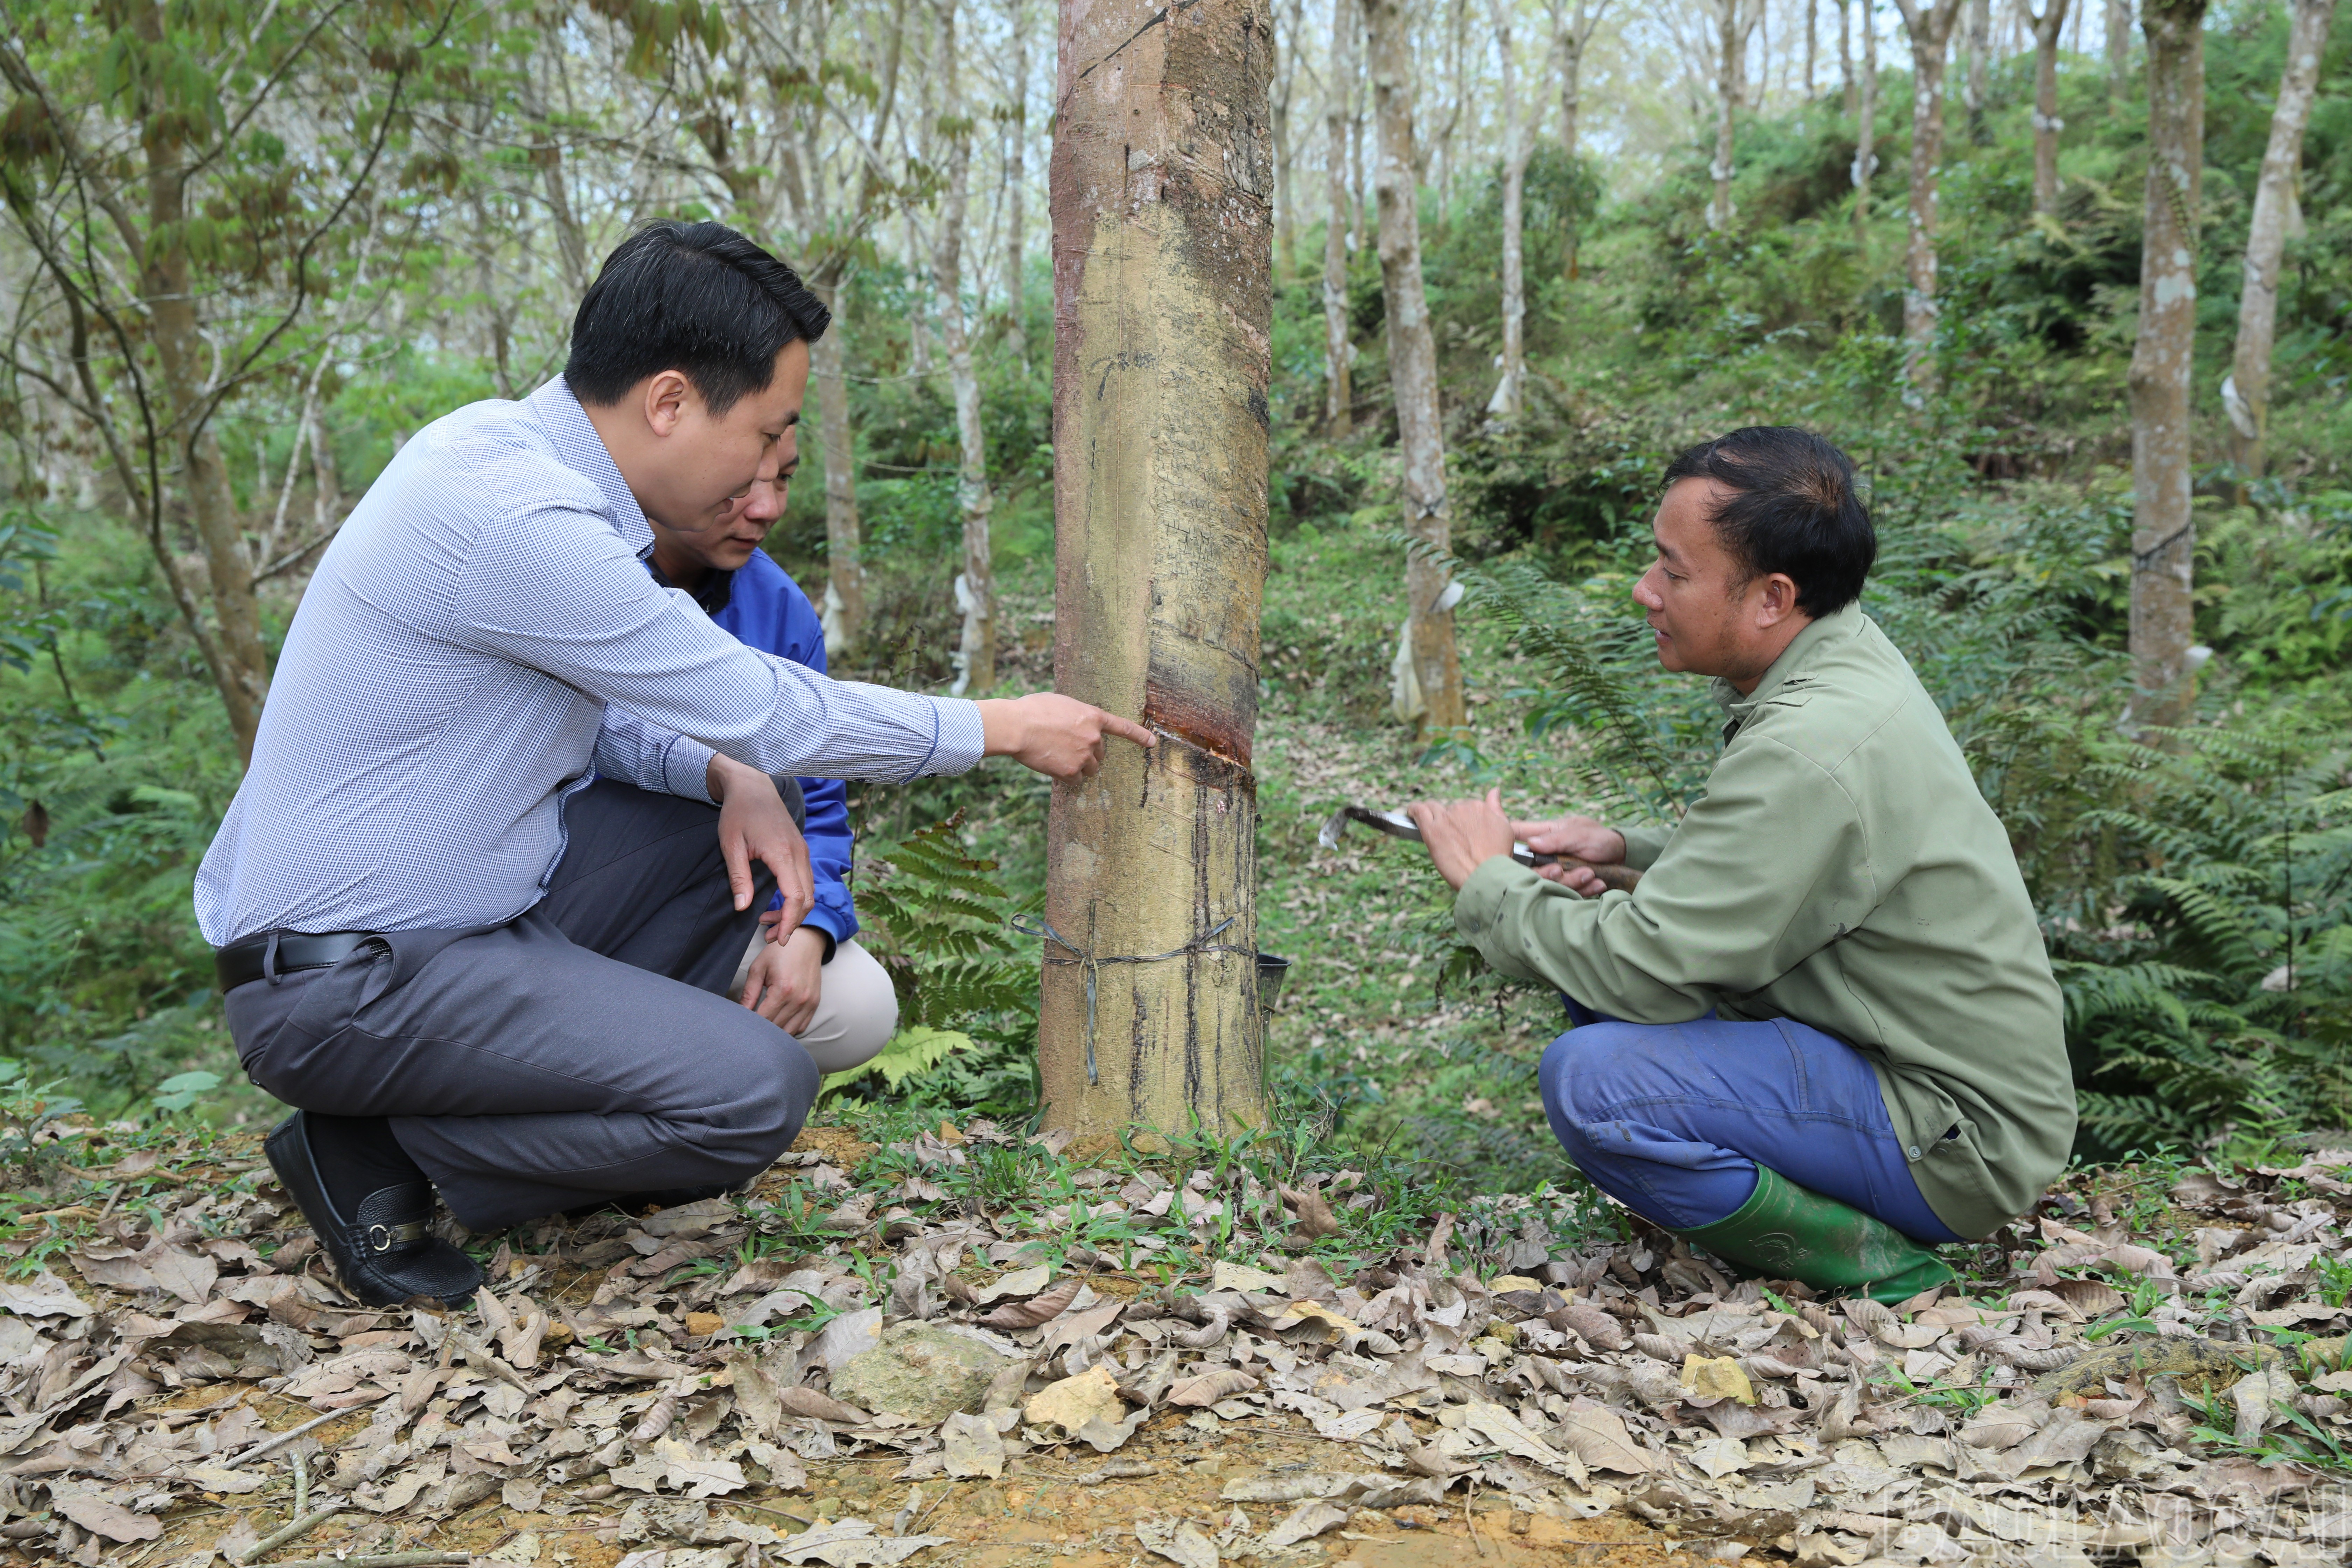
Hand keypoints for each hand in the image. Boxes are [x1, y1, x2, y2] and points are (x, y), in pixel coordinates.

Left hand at [708, 755, 813, 931]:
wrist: (752, 785)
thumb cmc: (738, 813)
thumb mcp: (731, 846)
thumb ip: (739, 878)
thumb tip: (742, 907)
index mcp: (783, 853)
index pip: (796, 897)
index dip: (790, 922)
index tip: (779, 939)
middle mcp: (799, 853)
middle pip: (808, 898)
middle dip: (793, 922)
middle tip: (770, 936)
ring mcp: (803, 850)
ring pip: (809, 890)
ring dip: (795, 911)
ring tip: (770, 922)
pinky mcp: (800, 849)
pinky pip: (805, 879)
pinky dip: (797, 897)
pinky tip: (778, 903)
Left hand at [742, 924, 826, 1034]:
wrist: (807, 942)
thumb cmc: (781, 953)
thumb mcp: (759, 968)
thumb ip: (749, 992)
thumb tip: (741, 1013)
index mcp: (783, 990)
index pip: (763, 1019)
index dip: (750, 1024)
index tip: (742, 1023)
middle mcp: (798, 1000)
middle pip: (775, 1028)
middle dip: (761, 1029)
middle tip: (751, 1025)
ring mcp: (809, 1004)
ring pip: (789, 1032)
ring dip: (775, 1032)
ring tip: (765, 1024)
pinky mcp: (815, 1004)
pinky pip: (801, 1027)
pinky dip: (789, 1029)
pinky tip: (779, 1021)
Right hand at [977, 692, 1156, 779]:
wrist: (1017, 727)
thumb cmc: (1032, 710)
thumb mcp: (1060, 703)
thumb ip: (1074, 715)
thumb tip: (1073, 724)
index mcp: (1092, 716)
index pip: (1122, 727)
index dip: (1138, 736)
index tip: (1151, 743)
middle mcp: (1093, 737)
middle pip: (1100, 754)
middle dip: (1088, 754)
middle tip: (1066, 748)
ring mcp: (1083, 756)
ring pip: (1090, 769)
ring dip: (1080, 767)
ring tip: (1059, 758)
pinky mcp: (1070, 772)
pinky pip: (1076, 780)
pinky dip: (1067, 778)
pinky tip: (1053, 768)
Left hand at [1406, 788, 1520, 891]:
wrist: (1486, 875)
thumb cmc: (1497, 857)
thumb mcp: (1505, 828)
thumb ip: (1496, 808)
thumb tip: (1494, 790)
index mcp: (1479, 807)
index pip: (1465, 807)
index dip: (1462, 819)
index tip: (1461, 830)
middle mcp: (1462, 808)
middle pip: (1449, 809)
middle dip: (1449, 820)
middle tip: (1451, 837)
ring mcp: (1446, 818)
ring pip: (1433, 808)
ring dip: (1430, 812)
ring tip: (1426, 820)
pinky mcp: (1432, 830)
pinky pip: (1419, 812)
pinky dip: (1413, 809)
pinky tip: (1410, 812)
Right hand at [1509, 810, 1625, 897]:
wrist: (1621, 855)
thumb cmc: (1600, 838)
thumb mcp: (1581, 834)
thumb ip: (1557, 839)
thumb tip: (1531, 844)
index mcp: (1542, 833)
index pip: (1514, 833)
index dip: (1503, 841)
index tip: (1501, 852)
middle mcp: (1543, 853)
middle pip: (1528, 866)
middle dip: (1546, 872)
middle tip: (1560, 871)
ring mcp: (1553, 868)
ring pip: (1547, 882)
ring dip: (1570, 881)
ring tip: (1590, 874)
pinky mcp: (1564, 883)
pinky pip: (1564, 891)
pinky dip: (1582, 890)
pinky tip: (1596, 884)